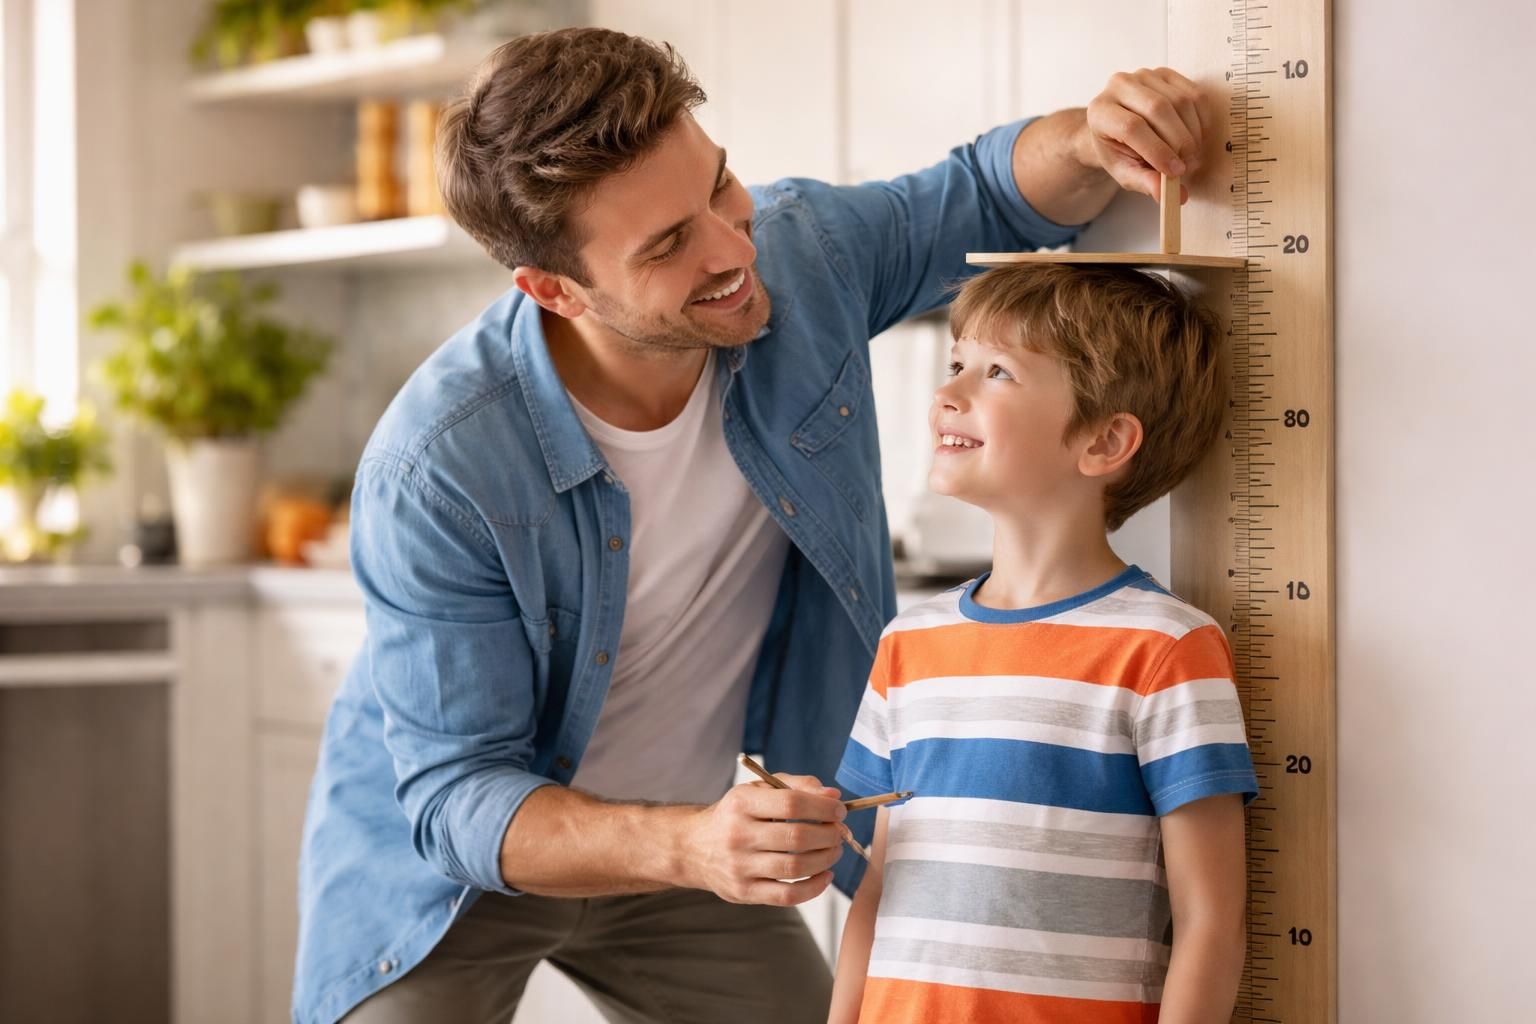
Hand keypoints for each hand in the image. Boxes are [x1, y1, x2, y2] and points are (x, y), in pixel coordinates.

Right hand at [681, 773, 846, 905]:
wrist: (694, 847)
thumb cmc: (736, 815)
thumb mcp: (758, 790)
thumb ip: (797, 786)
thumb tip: (834, 797)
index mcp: (741, 803)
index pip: (792, 803)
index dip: (823, 807)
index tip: (839, 810)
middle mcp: (737, 834)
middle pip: (797, 836)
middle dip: (829, 834)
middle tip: (840, 832)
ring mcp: (739, 866)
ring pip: (796, 866)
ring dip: (826, 859)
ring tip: (834, 851)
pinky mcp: (743, 892)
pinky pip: (788, 895)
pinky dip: (814, 887)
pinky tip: (825, 875)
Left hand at [1085, 68, 1207, 202]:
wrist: (1118, 126)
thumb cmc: (1119, 151)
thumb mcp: (1126, 172)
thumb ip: (1145, 183)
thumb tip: (1172, 197)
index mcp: (1100, 111)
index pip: (1132, 127)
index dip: (1157, 151)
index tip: (1176, 172)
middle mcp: (1118, 85)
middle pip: (1158, 110)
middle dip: (1180, 142)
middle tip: (1189, 166)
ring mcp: (1143, 75)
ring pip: (1179, 101)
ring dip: (1193, 133)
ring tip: (1192, 156)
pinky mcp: (1165, 73)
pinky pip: (1193, 94)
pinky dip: (1202, 119)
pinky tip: (1197, 138)